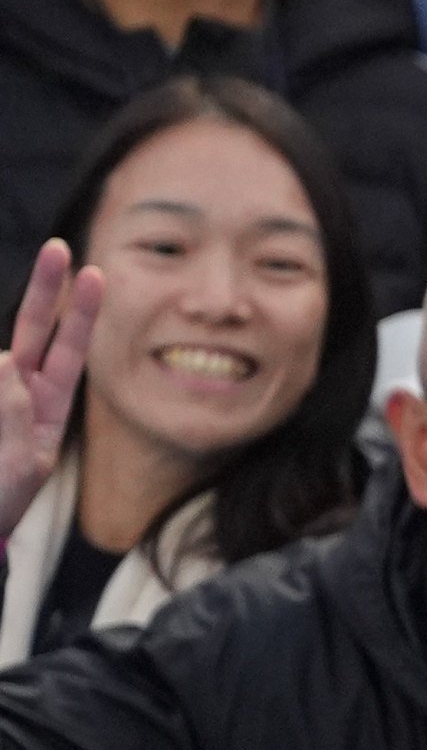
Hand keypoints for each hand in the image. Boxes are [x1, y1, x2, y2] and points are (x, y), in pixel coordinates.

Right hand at [0, 240, 102, 543]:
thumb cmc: (0, 502)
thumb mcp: (22, 466)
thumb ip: (17, 417)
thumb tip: (5, 361)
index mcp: (46, 405)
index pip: (69, 350)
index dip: (80, 313)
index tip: (95, 273)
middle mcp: (16, 388)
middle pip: (31, 328)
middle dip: (46, 288)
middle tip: (59, 247)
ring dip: (1, 401)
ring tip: (2, 449)